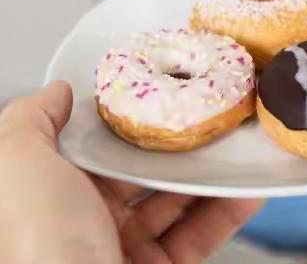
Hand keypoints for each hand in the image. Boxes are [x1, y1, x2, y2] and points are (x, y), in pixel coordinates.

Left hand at [0, 82, 261, 262]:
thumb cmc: (45, 242)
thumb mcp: (20, 166)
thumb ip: (30, 121)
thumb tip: (56, 93)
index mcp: (59, 193)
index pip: (102, 149)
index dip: (132, 124)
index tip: (163, 100)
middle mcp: (92, 220)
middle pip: (147, 173)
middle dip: (180, 148)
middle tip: (210, 123)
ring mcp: (130, 248)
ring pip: (179, 203)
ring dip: (212, 177)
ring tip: (238, 149)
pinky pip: (202, 235)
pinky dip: (228, 211)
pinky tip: (249, 189)